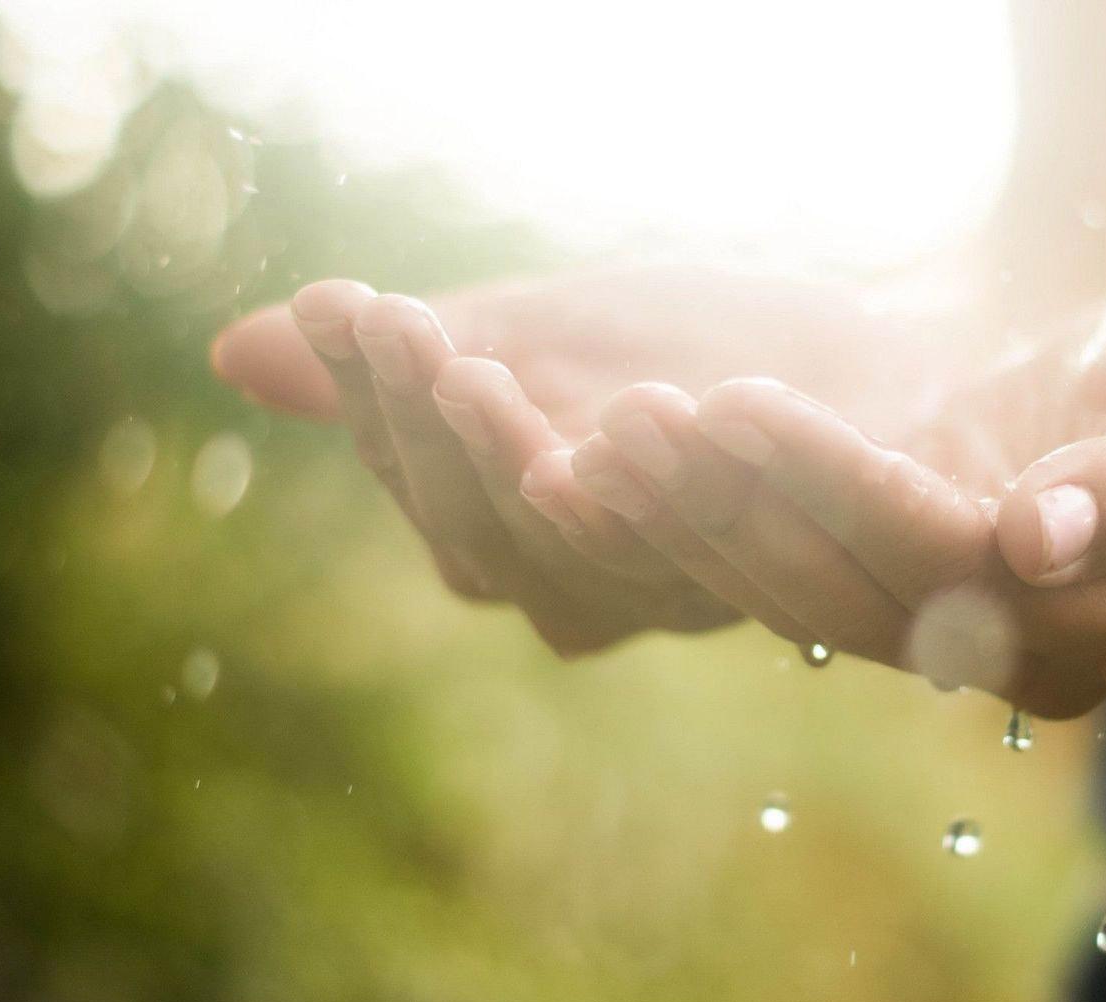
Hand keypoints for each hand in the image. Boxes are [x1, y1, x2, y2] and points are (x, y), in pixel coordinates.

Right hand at [210, 267, 950, 653]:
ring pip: (594, 550)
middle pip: (495, 536)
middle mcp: (601, 592)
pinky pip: (734, 545)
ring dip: (532, 457)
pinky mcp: (815, 575)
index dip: (378, 409)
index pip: (429, 491)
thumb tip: (235, 349)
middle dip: (436, 430)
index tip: (346, 306)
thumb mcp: (537, 334)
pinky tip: (665, 409)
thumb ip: (412, 363)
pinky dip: (698, 482)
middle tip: (402, 325)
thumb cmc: (687, 349)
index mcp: (524, 544)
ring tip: (489, 362)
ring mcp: (705, 589)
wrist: (870, 362)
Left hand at [578, 267, 1105, 715]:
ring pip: (812, 597)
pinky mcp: (917, 587)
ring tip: (609, 436)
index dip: (842, 491)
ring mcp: (974, 633)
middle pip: (862, 597)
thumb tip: (1036, 542)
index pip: (959, 569)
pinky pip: (804, 568)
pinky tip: (629, 461)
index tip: (740, 402)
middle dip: (739, 507)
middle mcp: (1041, 658)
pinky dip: (717, 519)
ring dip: (704, 520)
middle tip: (631, 418)